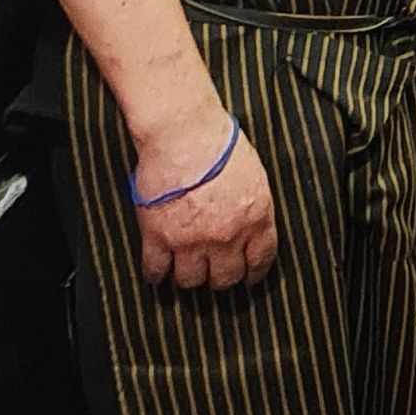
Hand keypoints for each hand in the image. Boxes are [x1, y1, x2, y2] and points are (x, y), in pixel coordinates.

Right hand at [131, 108, 277, 290]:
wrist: (184, 133)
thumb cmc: (219, 143)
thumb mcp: (255, 175)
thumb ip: (254, 206)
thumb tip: (249, 222)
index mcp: (255, 219)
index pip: (260, 261)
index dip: (253, 273)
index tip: (247, 277)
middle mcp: (226, 236)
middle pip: (225, 278)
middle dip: (220, 278)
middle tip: (213, 273)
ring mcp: (191, 241)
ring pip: (191, 281)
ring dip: (188, 277)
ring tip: (184, 269)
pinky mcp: (158, 237)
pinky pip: (155, 271)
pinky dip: (155, 274)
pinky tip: (157, 271)